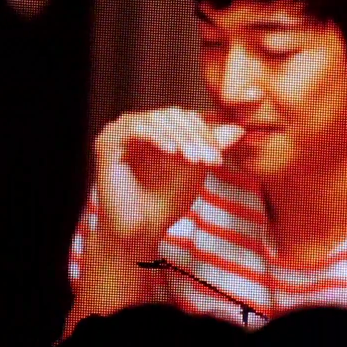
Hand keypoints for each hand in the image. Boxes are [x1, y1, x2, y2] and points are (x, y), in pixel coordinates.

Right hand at [94, 106, 244, 252]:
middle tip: (211, 160)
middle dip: (196, 137)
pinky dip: (157, 137)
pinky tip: (173, 153)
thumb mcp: (196, 169)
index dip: (205, 133)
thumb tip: (239, 129)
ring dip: (181, 138)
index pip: (186, 118)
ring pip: (157, 120)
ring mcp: (120, 131)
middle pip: (173, 115)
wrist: (140, 230)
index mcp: (157, 128)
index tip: (220, 158)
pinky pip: (136, 129)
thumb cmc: (166, 201)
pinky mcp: (108, 142)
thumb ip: (213, 147)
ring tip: (196, 160)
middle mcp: (137, 125)